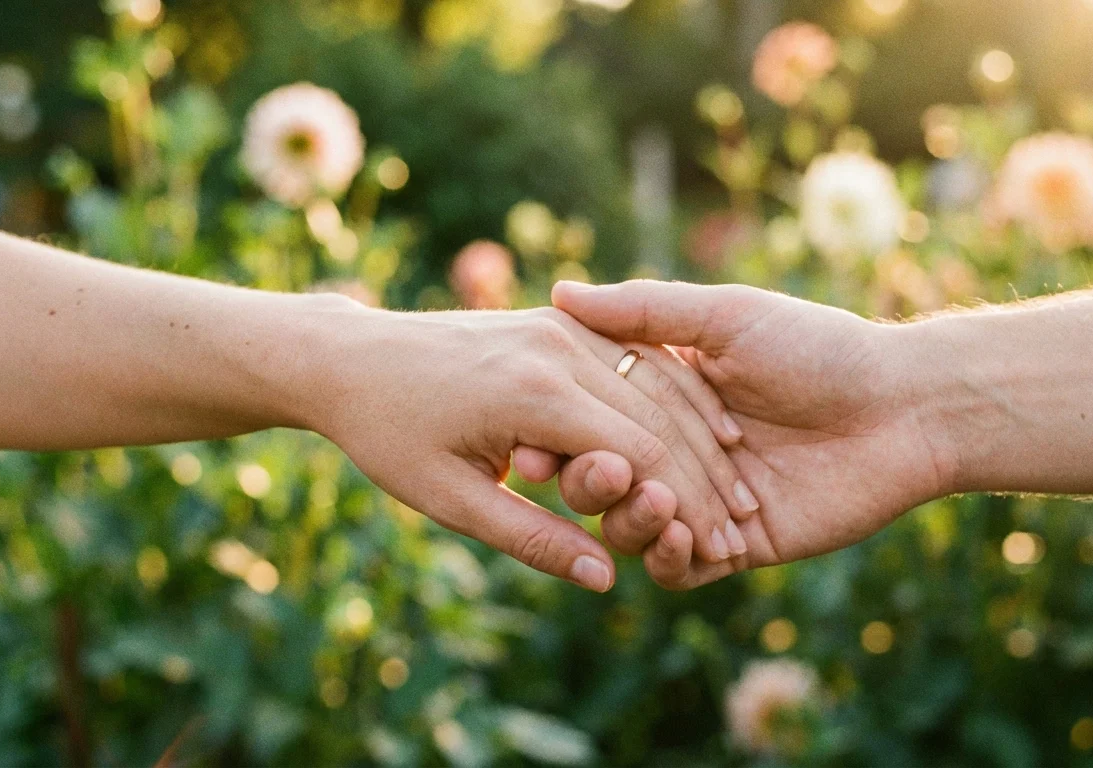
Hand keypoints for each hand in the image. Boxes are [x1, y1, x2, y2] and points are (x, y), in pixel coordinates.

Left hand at [300, 304, 756, 591]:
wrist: (350, 357)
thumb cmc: (389, 436)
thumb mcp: (450, 500)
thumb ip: (532, 538)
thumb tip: (606, 579)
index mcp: (532, 394)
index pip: (639, 452)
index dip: (682, 505)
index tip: (716, 551)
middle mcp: (557, 347)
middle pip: (661, 415)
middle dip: (706, 477)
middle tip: (742, 528)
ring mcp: (561, 325)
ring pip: (659, 382)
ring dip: (701, 436)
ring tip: (736, 489)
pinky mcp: (560, 319)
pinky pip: (637, 358)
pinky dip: (677, 398)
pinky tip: (709, 434)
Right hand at [552, 280, 956, 588]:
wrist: (902, 410)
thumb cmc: (819, 349)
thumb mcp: (727, 317)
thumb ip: (643, 310)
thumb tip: (561, 291)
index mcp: (664, 397)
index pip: (589, 421)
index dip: (557, 435)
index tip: (529, 445)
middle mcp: (676, 451)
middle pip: (599, 481)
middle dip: (588, 483)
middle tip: (600, 474)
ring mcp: (704, 503)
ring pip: (631, 529)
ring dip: (630, 521)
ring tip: (656, 503)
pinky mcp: (736, 549)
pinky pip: (679, 569)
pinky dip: (667, 558)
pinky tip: (682, 537)